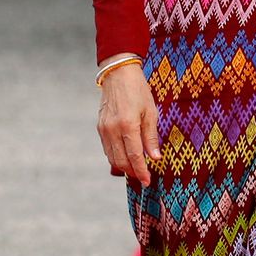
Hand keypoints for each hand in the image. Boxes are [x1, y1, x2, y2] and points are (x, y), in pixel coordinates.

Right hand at [96, 62, 160, 186]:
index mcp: (128, 125)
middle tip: (143, 177)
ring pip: (112, 157)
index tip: (147, 181)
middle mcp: (113, 129)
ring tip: (135, 170)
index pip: (134, 156)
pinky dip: (116, 157)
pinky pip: (107, 149)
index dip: (141, 171)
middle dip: (132, 172)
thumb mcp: (150, 112)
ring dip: (123, 167)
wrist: (118, 74)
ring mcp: (104, 129)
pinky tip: (125, 157)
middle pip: (121, 161)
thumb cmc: (138, 91)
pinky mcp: (100, 127)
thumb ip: (151, 137)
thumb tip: (155, 158)